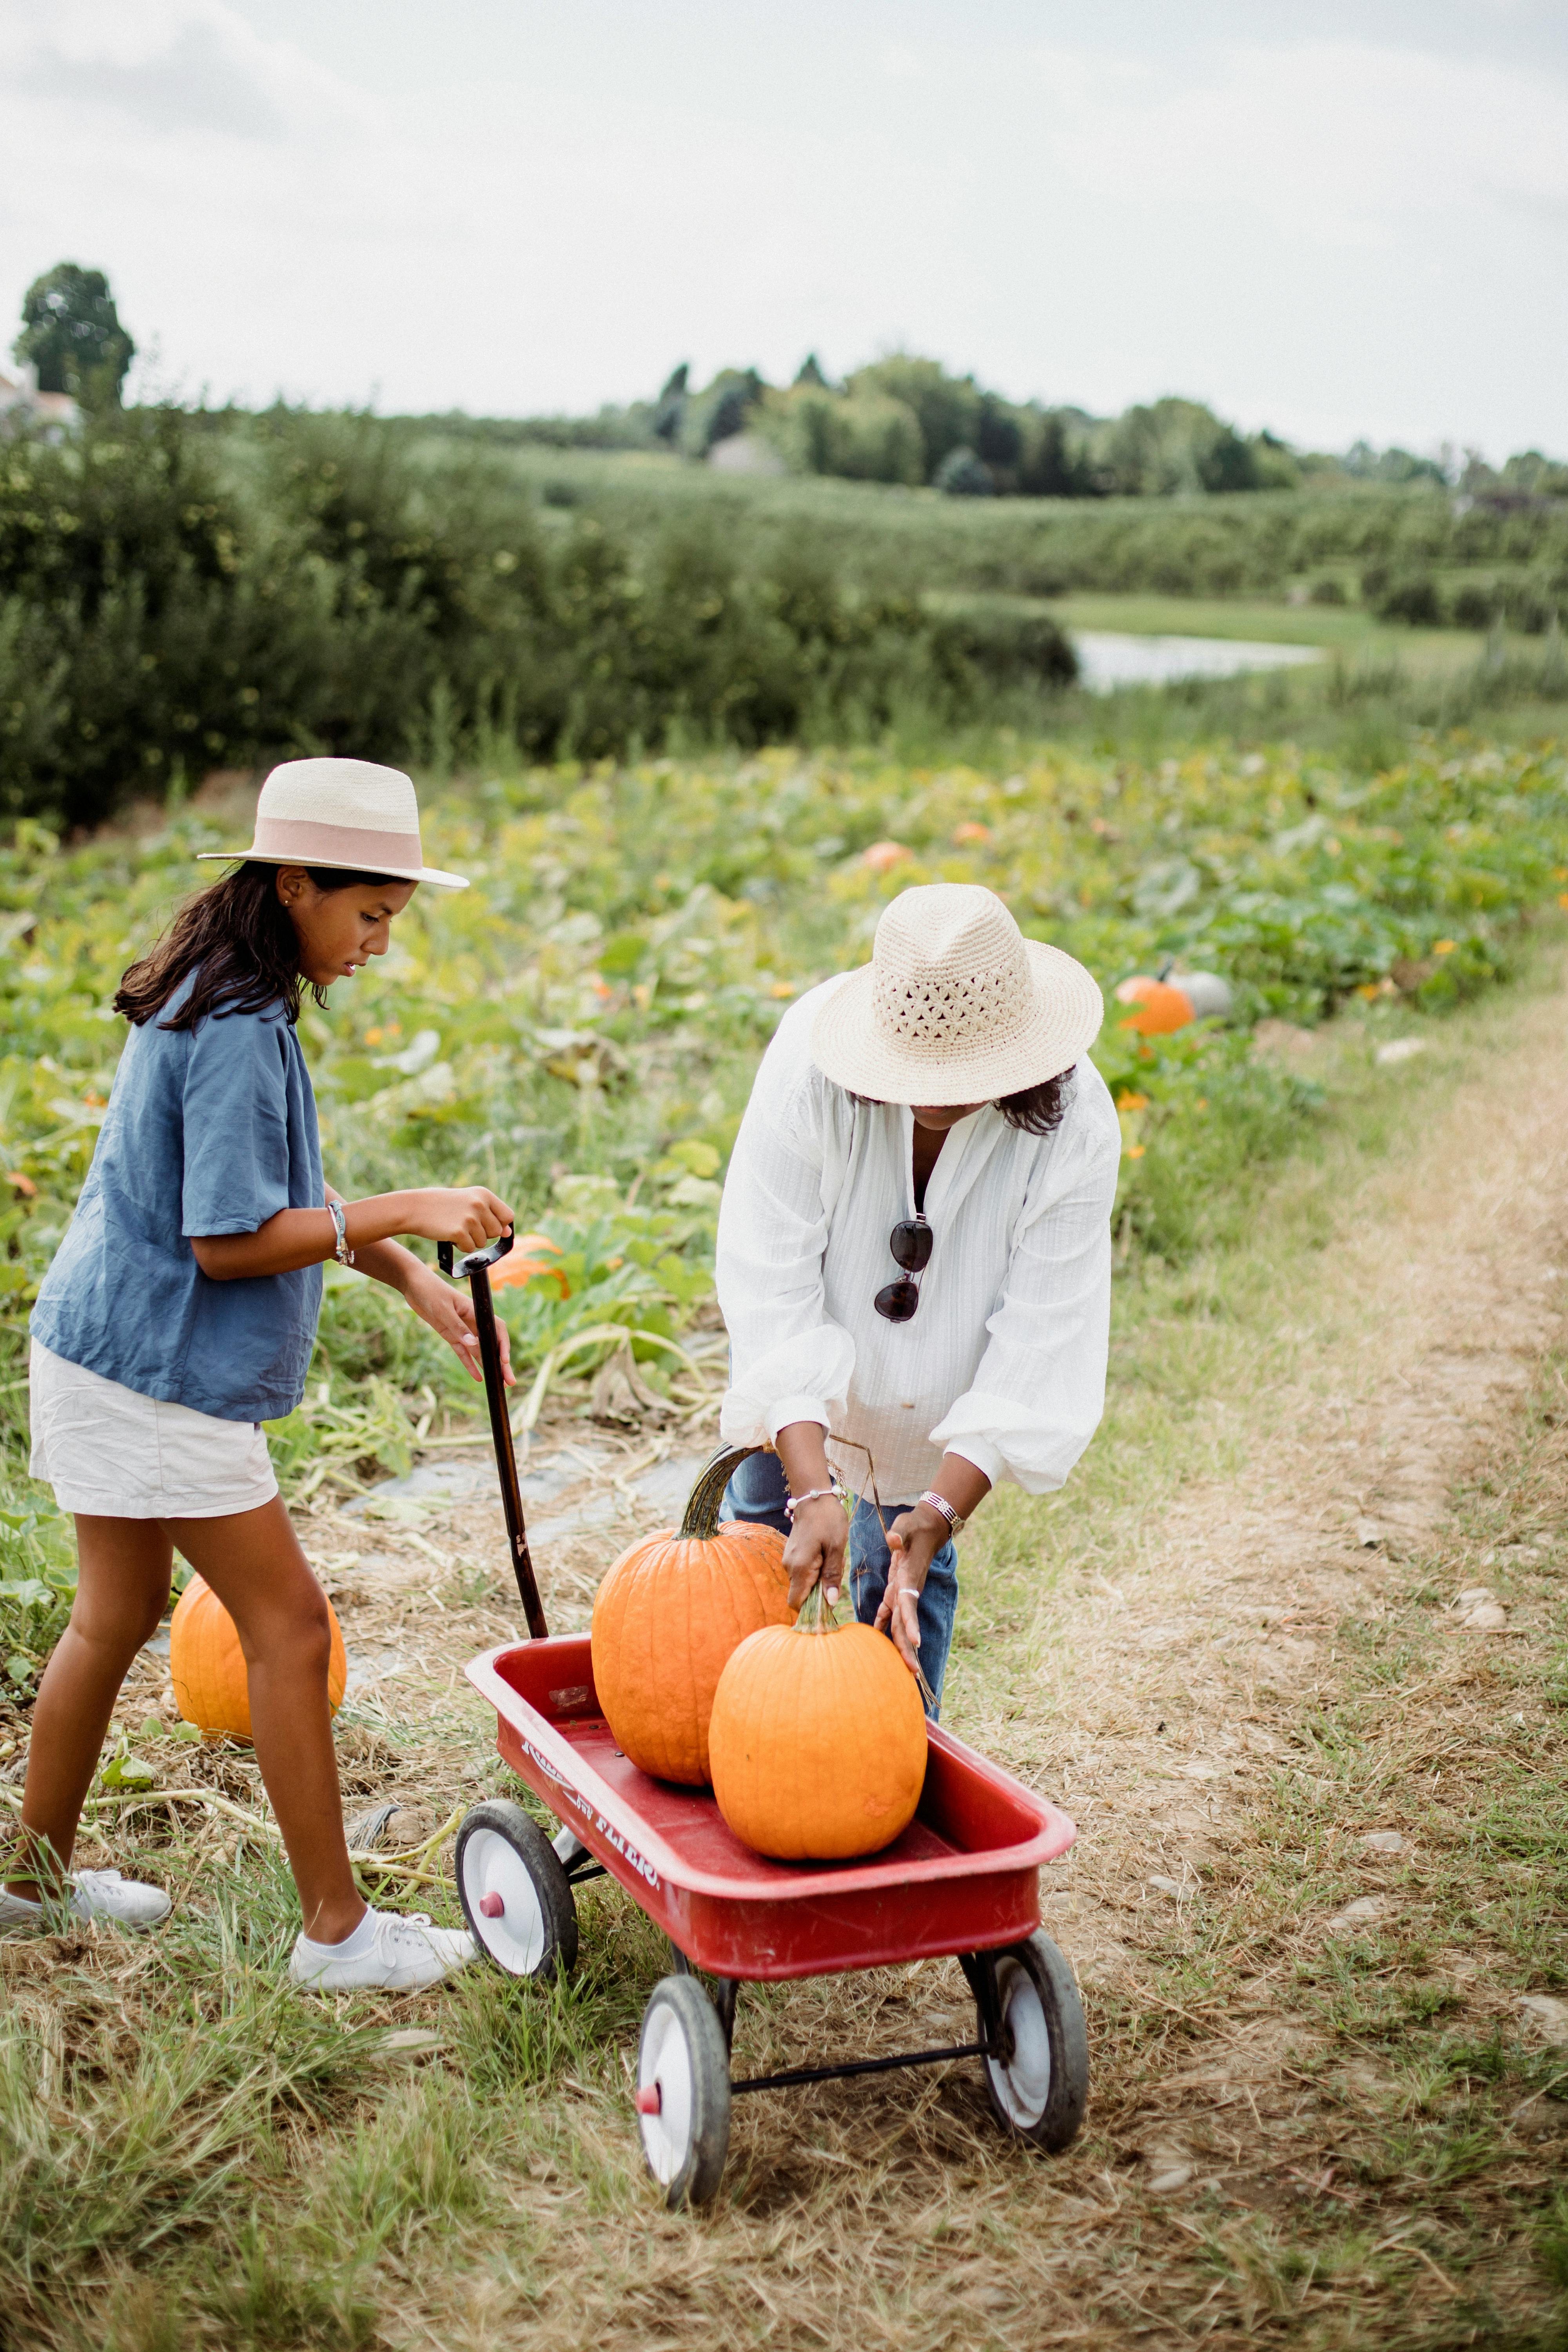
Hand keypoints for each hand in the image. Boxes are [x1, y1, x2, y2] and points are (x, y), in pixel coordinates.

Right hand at [404, 1187, 512, 1253]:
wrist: (415, 1208)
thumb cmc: (442, 1205)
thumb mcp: (468, 1201)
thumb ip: (489, 1214)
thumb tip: (508, 1232)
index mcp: (484, 1194)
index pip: (507, 1216)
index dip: (499, 1224)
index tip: (487, 1226)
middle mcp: (479, 1204)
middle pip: (495, 1232)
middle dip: (482, 1234)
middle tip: (465, 1226)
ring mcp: (470, 1218)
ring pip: (482, 1242)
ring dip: (469, 1240)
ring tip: (454, 1227)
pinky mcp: (459, 1232)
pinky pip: (469, 1248)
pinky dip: (460, 1246)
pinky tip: (449, 1234)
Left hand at [404, 1267, 514, 1384]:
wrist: (413, 1285)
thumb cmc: (430, 1291)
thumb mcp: (442, 1308)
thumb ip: (456, 1326)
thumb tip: (472, 1344)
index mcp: (475, 1311)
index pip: (496, 1329)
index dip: (503, 1345)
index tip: (505, 1361)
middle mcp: (472, 1322)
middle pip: (491, 1344)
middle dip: (501, 1363)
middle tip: (509, 1381)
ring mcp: (462, 1329)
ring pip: (479, 1351)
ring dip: (489, 1366)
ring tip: (499, 1383)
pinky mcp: (451, 1335)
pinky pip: (463, 1353)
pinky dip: (470, 1365)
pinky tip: (478, 1377)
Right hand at [782, 1494, 848, 1613]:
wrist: (813, 1497)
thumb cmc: (828, 1520)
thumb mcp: (836, 1547)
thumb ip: (832, 1575)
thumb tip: (830, 1602)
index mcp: (799, 1568)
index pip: (795, 1603)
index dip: (811, 1608)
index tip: (828, 1601)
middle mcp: (789, 1567)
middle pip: (801, 1594)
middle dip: (819, 1592)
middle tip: (835, 1572)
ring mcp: (789, 1560)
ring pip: (803, 1583)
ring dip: (818, 1579)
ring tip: (831, 1559)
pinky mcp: (792, 1554)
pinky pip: (802, 1572)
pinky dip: (814, 1571)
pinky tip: (825, 1554)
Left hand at [875, 1501, 946, 1674]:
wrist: (926, 1527)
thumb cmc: (914, 1527)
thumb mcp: (906, 1526)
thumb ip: (900, 1534)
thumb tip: (894, 1538)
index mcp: (909, 1579)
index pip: (909, 1604)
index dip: (911, 1623)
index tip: (916, 1642)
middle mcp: (907, 1590)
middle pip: (905, 1623)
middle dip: (909, 1648)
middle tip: (913, 1673)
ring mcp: (902, 1592)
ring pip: (899, 1623)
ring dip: (900, 1645)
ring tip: (906, 1670)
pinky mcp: (896, 1590)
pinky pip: (889, 1613)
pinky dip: (883, 1626)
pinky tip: (877, 1641)